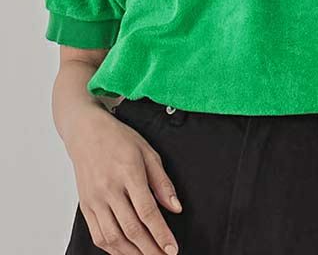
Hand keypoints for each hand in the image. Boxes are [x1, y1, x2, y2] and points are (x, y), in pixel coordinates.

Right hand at [64, 104, 181, 253]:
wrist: (86, 133)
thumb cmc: (118, 139)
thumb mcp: (148, 152)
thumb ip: (162, 182)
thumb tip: (175, 207)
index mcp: (129, 173)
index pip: (147, 211)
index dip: (161, 233)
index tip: (172, 248)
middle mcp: (110, 189)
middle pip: (131, 229)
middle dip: (150, 249)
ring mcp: (95, 200)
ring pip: (113, 237)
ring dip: (131, 254)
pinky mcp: (85, 206)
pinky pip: (98, 235)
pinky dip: (112, 249)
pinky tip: (126, 251)